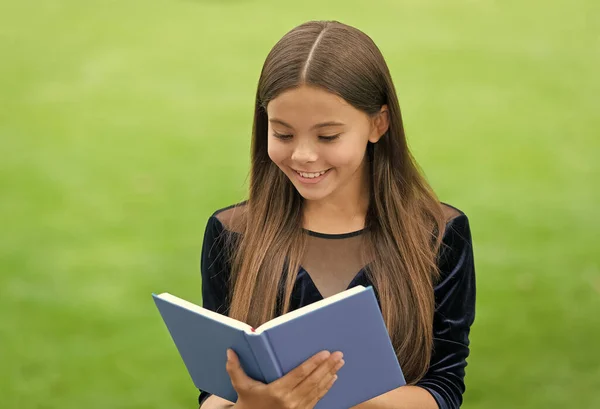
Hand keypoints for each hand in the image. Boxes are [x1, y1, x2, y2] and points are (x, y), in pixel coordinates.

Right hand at [225, 348, 344, 408]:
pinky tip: (333, 379)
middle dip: (327, 367)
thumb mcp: (240, 387)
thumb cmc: (248, 404)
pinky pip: (317, 399)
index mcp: (277, 392)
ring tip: (340, 363)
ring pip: (317, 390)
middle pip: (313, 381)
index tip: (325, 353)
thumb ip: (235, 369)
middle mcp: (290, 401)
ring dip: (330, 375)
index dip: (314, 363)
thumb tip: (230, 351)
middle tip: (339, 355)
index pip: (300, 374)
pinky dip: (326, 388)